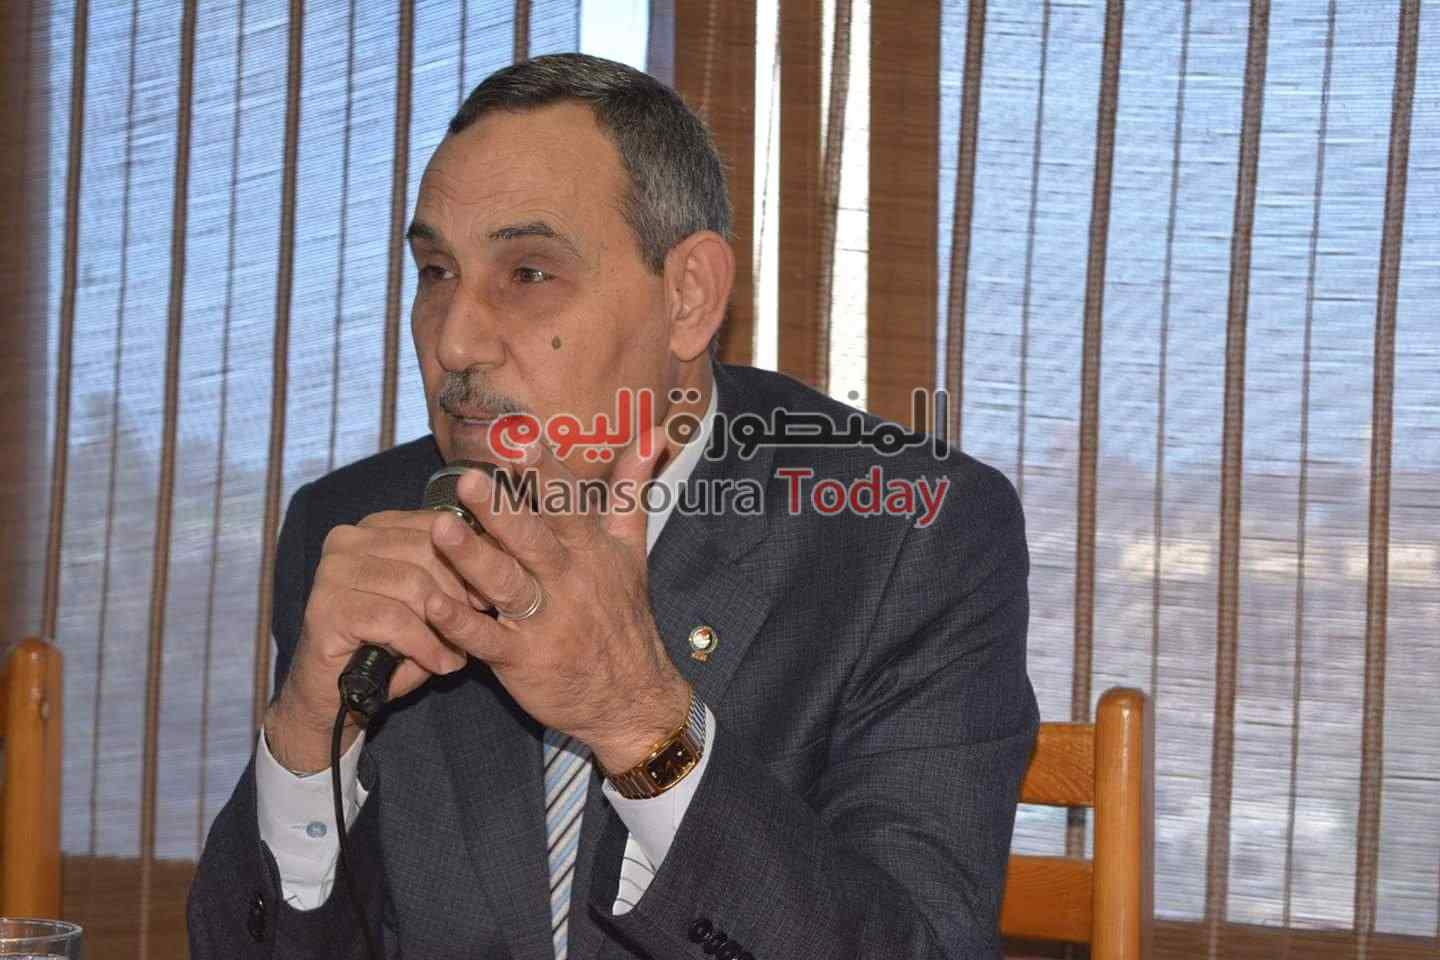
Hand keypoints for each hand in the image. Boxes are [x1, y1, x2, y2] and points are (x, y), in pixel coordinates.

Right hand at [264, 510, 477, 773]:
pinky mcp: (326, 608)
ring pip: (414, 586)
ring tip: (456, 652)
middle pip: (428, 551)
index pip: (437, 523)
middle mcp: (347, 540)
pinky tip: (440, 665)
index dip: (472, 557)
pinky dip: (425, 646)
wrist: (336, 694)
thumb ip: (452, 572)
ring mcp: (332, 572)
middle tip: (476, 625)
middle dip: (459, 593)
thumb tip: (501, 552)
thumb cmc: (390, 643)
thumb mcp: (427, 600)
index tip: (490, 592)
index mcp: (373, 527)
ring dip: (444, 626)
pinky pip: (395, 620)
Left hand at [422, 427, 691, 772]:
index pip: (569, 504)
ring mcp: (545, 622)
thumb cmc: (622, 615)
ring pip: (506, 585)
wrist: (632, 697)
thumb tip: (655, 434)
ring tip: (439, 529)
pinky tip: (430, 603)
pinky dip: (458, 624)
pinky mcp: (522, 661)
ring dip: (472, 558)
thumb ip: (631, 489)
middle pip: (533, 540)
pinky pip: (486, 640)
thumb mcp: (633, 549)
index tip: (521, 438)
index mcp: (591, 551)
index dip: (545, 472)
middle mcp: (569, 582)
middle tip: (468, 480)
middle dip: (502, 509)